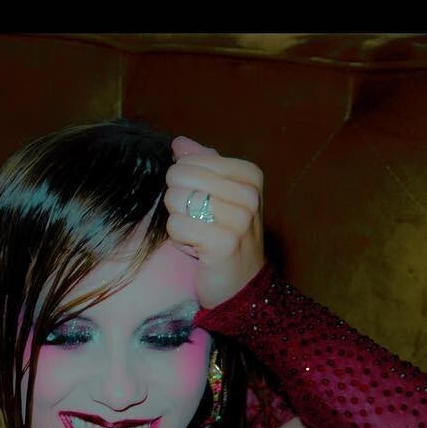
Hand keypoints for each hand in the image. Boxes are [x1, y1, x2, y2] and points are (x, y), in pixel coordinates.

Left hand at [164, 135, 265, 308]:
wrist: (241, 284)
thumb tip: (179, 143)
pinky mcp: (224, 243)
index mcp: (250, 175)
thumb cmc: (227, 236)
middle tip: (198, 222)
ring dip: (179, 222)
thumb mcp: (220, 194)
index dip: (185, 183)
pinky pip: (176, 226)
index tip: (206, 205)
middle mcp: (249, 194)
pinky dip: (179, 240)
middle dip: (179, 202)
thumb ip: (201, 165)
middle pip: (179, 177)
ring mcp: (239, 219)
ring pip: (176, 201)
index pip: (189, 160)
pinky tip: (197, 249)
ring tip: (199, 235)